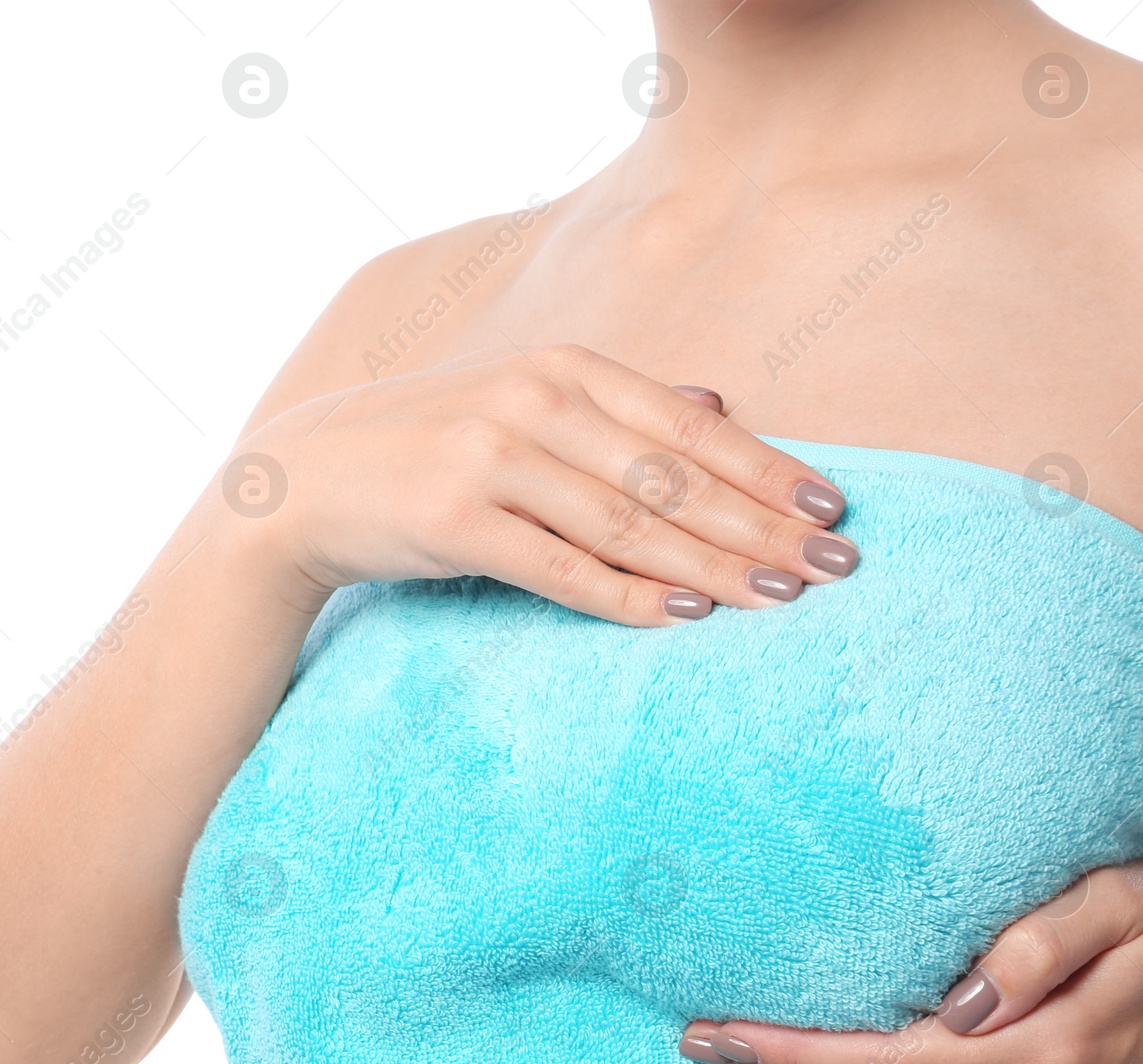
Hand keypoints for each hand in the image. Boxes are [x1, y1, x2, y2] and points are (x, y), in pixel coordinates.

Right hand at [220, 344, 857, 624]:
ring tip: (783, 600)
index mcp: (565, 367)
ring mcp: (492, 456)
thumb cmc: (432, 447)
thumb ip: (621, 405)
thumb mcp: (524, 404)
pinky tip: (685, 617)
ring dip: (713, 566)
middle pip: (673, 474)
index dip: (769, 468)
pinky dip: (627, 596)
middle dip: (763, 525)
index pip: (691, 424)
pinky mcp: (455, 520)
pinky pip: (560, 567)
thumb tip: (722, 400)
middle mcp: (534, 400)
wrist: (307, 484)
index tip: (834, 510)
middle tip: (836, 566)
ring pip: (629, 522)